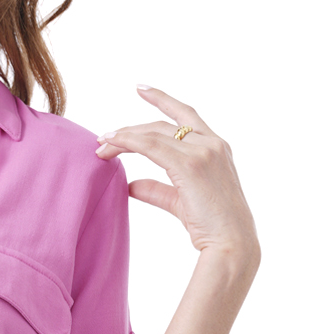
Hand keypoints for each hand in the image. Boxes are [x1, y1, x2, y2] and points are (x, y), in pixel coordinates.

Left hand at [96, 86, 258, 261]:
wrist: (231, 244)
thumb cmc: (212, 227)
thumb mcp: (181, 201)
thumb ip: (157, 190)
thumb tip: (131, 185)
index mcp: (216, 147)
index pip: (185, 115)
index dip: (163, 99)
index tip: (141, 89)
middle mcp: (212, 143)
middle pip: (162, 125)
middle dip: (130, 131)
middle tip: (103, 138)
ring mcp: (202, 152)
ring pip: (153, 133)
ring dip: (124, 137)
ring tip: (101, 144)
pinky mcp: (190, 165)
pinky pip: (150, 146)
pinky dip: (128, 143)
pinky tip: (111, 145)